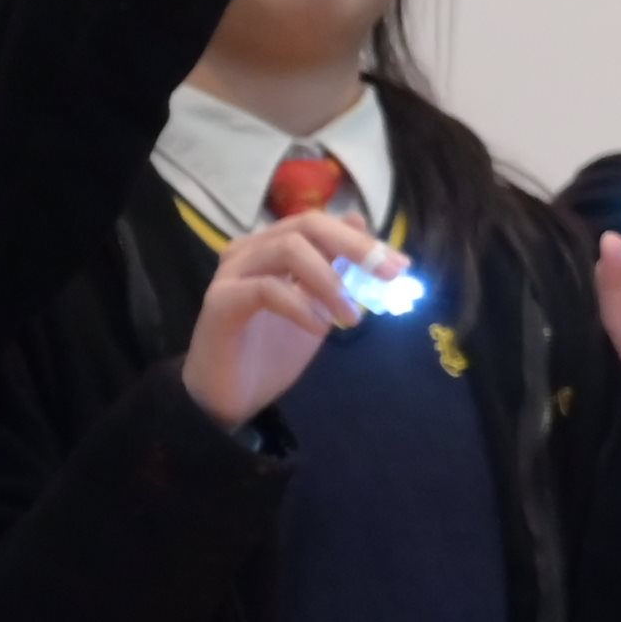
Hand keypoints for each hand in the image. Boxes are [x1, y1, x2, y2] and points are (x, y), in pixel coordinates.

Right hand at [182, 211, 386, 426]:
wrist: (229, 400)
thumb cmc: (271, 353)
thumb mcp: (317, 308)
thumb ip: (336, 269)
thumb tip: (360, 222)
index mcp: (273, 247)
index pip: (322, 225)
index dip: (363, 240)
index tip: (400, 266)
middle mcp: (250, 250)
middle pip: (306, 225)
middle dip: (354, 247)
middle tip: (388, 276)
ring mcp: (232, 273)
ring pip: (288, 250)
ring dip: (330, 281)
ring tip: (352, 317)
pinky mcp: (220, 302)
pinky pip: (266, 288)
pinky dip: (301, 304)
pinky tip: (320, 327)